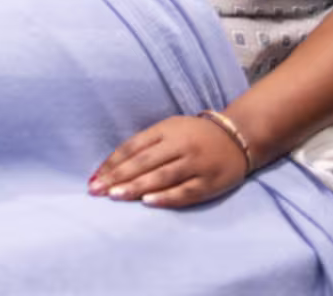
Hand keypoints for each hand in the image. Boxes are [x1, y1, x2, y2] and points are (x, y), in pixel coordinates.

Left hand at [89, 115, 252, 208]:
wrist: (238, 136)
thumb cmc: (193, 135)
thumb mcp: (169, 129)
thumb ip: (145, 144)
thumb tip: (113, 166)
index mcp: (165, 130)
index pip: (132, 147)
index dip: (112, 163)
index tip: (94, 178)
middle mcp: (180, 145)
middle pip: (144, 162)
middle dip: (118, 177)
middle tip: (97, 190)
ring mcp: (196, 163)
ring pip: (162, 176)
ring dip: (136, 187)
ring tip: (115, 195)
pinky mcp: (210, 182)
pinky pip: (186, 191)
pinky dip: (166, 197)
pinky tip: (148, 202)